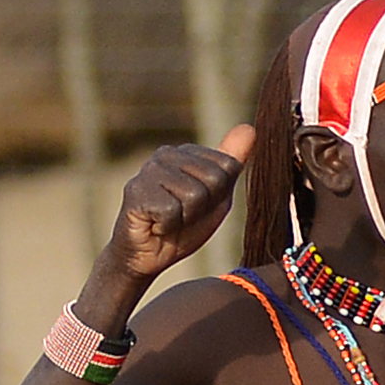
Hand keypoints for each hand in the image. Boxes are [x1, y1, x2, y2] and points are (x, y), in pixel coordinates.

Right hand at [97, 128, 256, 308]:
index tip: (200, 205)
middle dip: (204, 206)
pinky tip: (155, 224)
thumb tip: (249, 128)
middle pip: (214, 179)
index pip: (229, 166)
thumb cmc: (184, 226)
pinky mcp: (136, 191)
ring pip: (195, 195)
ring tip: (169, 219)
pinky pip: (172, 210)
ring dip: (186, 217)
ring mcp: (147, 171)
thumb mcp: (218, 195)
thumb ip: (233, 162)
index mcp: (187, 153)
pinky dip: (169, 225)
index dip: (220, 194)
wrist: (148, 256)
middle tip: (183, 214)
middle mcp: (165, 155)